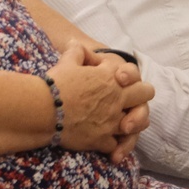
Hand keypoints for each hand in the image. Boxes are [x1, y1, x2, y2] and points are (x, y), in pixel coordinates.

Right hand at [47, 42, 152, 159]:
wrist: (43, 109)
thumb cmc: (56, 83)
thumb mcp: (66, 62)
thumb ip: (76, 52)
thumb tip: (75, 43)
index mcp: (110, 78)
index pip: (135, 75)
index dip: (130, 77)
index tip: (120, 80)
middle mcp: (117, 100)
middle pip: (145, 98)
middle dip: (139, 99)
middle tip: (127, 102)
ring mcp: (112, 122)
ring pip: (137, 125)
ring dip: (130, 124)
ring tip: (121, 126)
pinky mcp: (102, 140)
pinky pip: (115, 145)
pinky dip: (112, 145)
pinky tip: (105, 143)